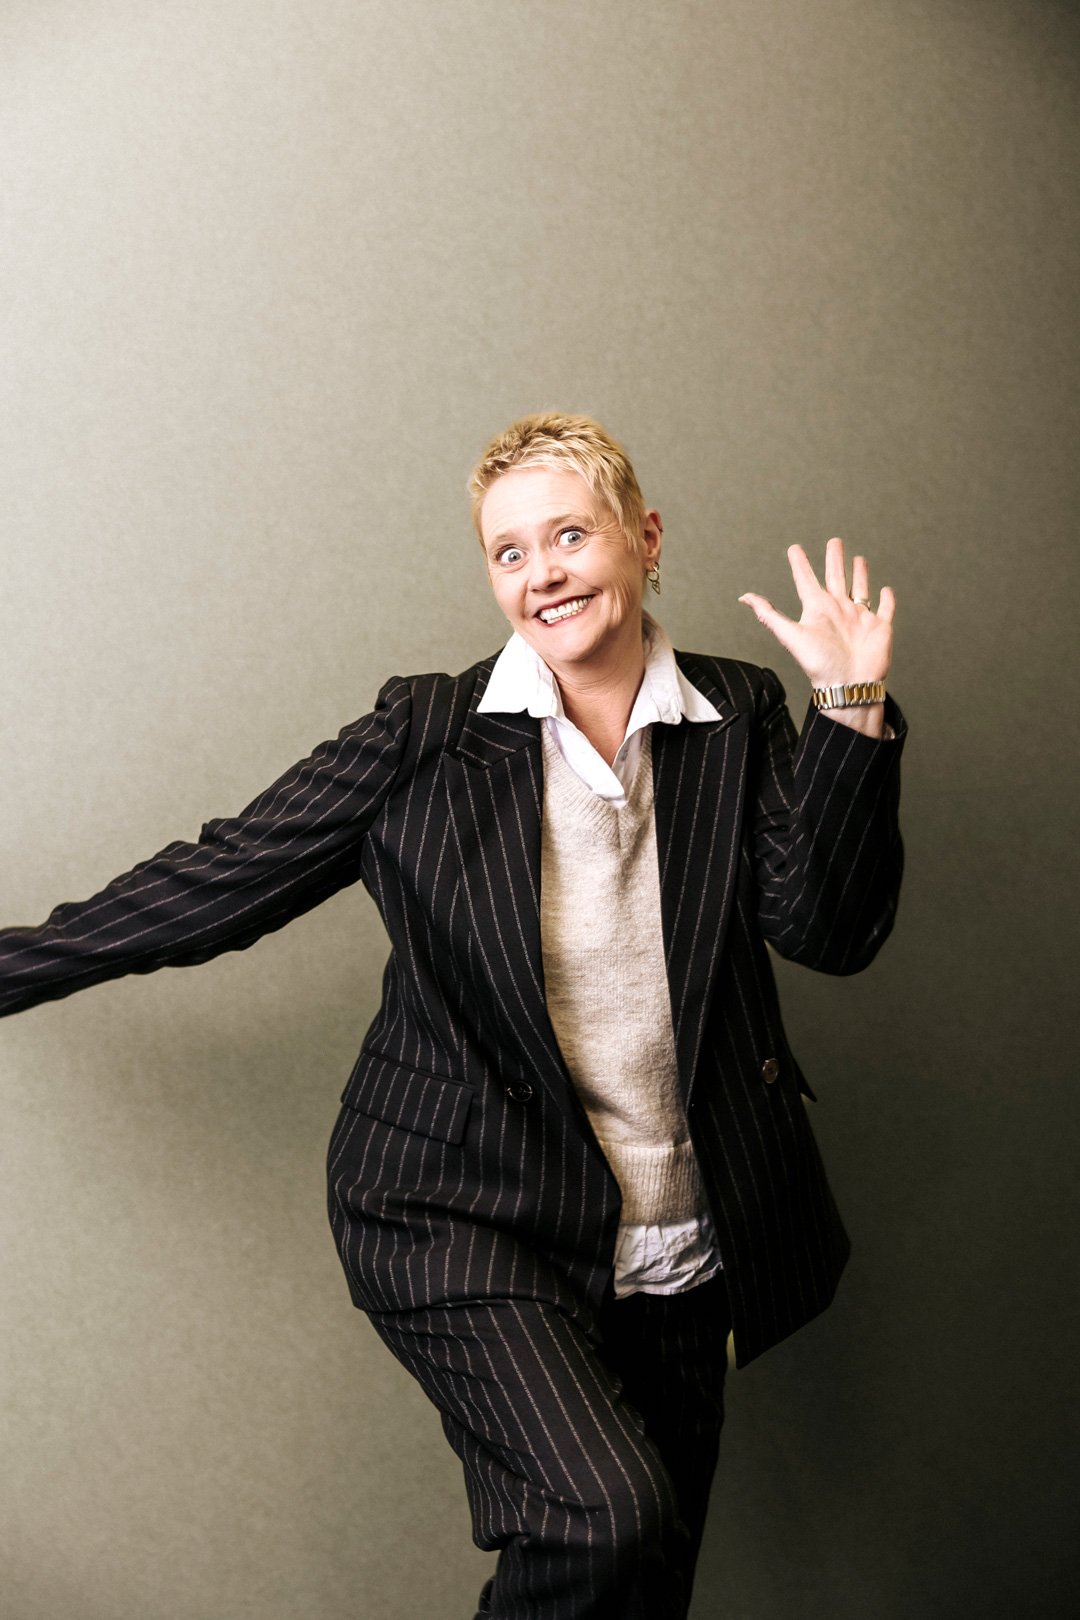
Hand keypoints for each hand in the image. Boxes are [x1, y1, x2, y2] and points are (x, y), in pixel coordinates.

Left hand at [738, 538, 894, 687]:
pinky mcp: (880, 627)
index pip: (806, 580)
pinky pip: (885, 609)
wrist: (848, 686)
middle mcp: (838, 611)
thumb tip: (744, 598)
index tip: (794, 549)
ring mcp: (859, 618)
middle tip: (834, 541)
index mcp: (817, 610)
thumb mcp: (791, 636)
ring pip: (860, 588)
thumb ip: (769, 615)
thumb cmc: (819, 664)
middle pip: (836, 577)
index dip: (800, 564)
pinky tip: (886, 590)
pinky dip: (887, 599)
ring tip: (858, 558)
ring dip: (860, 573)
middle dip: (835, 559)